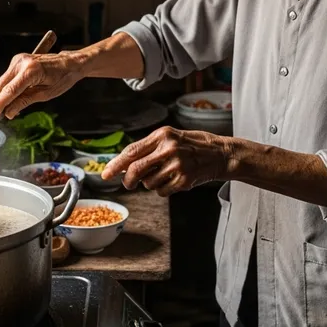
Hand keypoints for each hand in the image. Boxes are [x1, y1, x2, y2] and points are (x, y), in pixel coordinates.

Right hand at [0, 52, 81, 118]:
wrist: (70, 63)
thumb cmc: (62, 78)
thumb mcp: (45, 94)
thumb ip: (24, 102)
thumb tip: (8, 113)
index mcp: (31, 71)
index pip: (9, 90)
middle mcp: (21, 62)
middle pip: (0, 86)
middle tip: (6, 115)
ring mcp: (18, 59)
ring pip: (1, 82)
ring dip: (4, 96)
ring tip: (16, 106)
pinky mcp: (17, 60)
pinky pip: (6, 78)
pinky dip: (8, 88)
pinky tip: (18, 95)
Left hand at [102, 127, 231, 195]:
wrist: (221, 154)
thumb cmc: (193, 145)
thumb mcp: (171, 138)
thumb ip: (148, 148)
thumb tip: (124, 164)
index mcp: (162, 135)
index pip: (131, 151)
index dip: (116, 165)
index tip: (105, 174)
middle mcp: (168, 149)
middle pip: (136, 170)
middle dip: (128, 180)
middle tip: (128, 184)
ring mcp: (177, 165)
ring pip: (148, 183)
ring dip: (151, 183)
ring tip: (166, 174)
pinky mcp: (184, 180)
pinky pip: (161, 191)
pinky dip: (163, 189)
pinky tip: (174, 180)